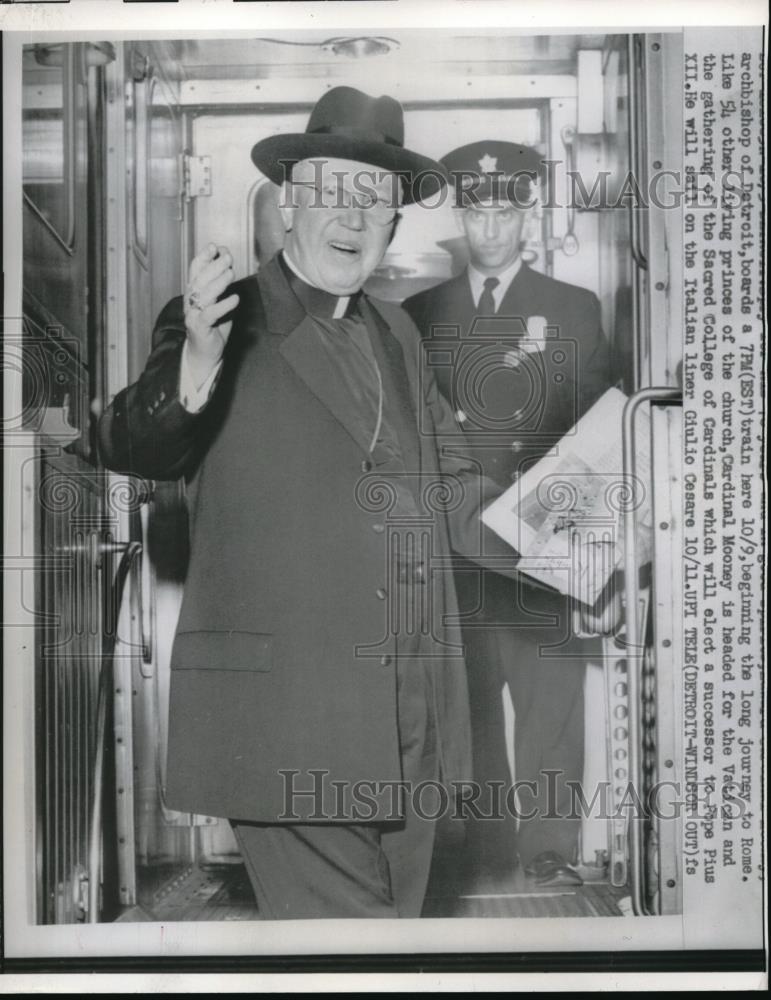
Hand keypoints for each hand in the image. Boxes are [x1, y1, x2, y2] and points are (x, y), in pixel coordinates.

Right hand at [184, 244, 239, 383]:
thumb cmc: (213, 327)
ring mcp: (193, 314)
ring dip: (218, 282)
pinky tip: (235, 299)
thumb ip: (221, 285)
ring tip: (231, 273)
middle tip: (228, 257)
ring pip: (204, 294)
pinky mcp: (200, 328)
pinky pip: (211, 314)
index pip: (195, 270)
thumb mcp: (218, 302)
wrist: (205, 355)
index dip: (204, 256)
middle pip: (200, 279)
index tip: (215, 246)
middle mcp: (190, 301)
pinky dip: (224, 305)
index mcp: (193, 293)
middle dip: (214, 266)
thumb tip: (228, 264)